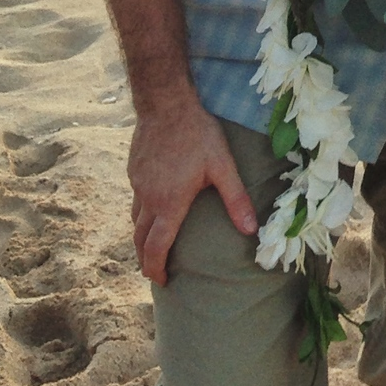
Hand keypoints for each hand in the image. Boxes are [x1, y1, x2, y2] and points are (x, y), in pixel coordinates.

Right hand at [128, 96, 257, 284]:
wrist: (166, 104)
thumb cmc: (198, 134)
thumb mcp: (223, 166)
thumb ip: (236, 199)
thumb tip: (251, 230)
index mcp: (169, 204)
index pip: (156, 248)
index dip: (156, 268)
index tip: (163, 281)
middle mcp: (148, 198)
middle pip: (140, 239)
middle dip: (146, 259)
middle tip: (155, 270)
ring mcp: (137, 184)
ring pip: (135, 219)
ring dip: (142, 236)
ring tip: (153, 243)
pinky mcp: (133, 170)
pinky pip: (135, 198)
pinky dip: (142, 212)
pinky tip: (153, 206)